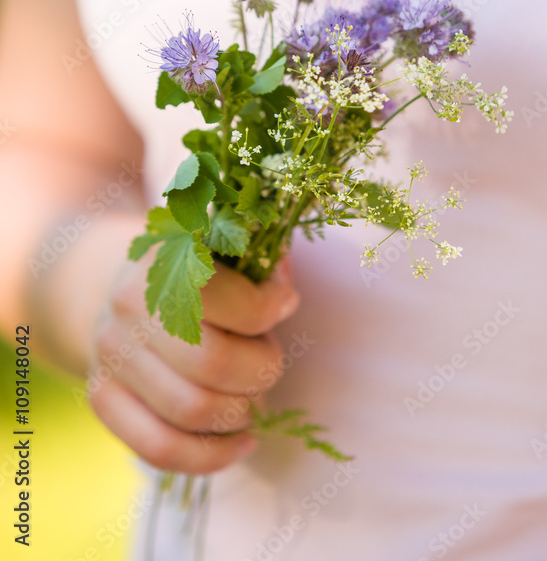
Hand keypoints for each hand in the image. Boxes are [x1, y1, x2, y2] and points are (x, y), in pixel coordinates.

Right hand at [88, 253, 299, 474]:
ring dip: (240, 414)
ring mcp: (110, 354)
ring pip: (191, 412)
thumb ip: (262, 267)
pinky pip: (160, 448)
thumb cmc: (199, 269)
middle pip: (214, 364)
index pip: (233, 303)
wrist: (125, 285)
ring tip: (254, 398)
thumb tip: (284, 302)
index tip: (284, 303)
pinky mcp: (102, 397)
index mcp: (168, 258)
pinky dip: (212, 456)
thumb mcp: (229, 249)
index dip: (271, 309)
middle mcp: (130, 304)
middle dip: (260, 372)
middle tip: (268, 363)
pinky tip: (243, 442)